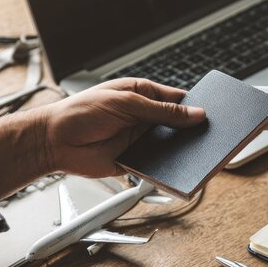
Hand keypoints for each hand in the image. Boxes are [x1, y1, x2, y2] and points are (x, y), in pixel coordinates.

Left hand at [40, 78, 205, 176]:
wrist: (52, 141)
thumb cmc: (80, 112)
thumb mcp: (126, 103)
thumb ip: (162, 111)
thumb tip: (195, 113)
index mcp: (144, 95)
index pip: (178, 100)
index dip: (196, 106)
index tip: (215, 113)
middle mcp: (144, 118)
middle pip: (178, 125)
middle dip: (194, 131)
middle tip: (213, 138)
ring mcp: (140, 140)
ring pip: (171, 147)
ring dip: (183, 152)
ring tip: (200, 156)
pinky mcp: (134, 161)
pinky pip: (157, 166)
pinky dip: (167, 169)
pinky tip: (178, 171)